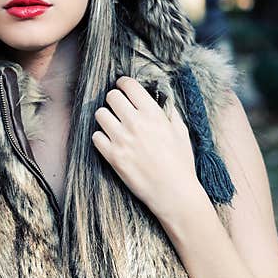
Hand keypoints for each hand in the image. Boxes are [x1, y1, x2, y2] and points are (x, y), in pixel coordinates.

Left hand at [92, 76, 203, 220]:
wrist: (173, 193)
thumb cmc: (180, 163)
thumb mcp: (181, 132)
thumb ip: (169, 113)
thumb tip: (162, 98)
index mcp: (153, 114)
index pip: (128, 85)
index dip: (123, 84)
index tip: (123, 88)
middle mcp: (135, 123)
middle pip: (111, 97)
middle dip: (114, 101)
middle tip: (118, 109)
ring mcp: (122, 139)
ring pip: (100, 114)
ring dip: (106, 118)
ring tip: (113, 126)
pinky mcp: (112, 156)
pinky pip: (95, 137)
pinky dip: (101, 138)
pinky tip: (111, 143)